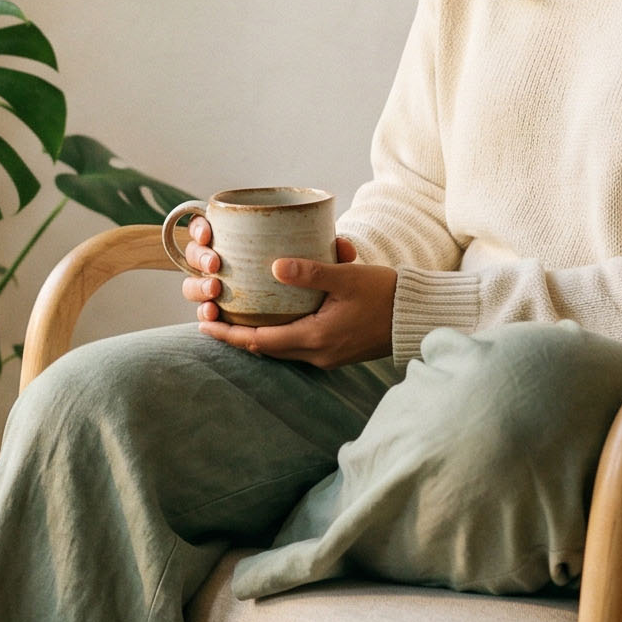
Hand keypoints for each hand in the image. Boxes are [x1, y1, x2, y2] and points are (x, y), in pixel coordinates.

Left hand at [184, 225, 396, 369]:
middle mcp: (318, 354)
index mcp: (315, 338)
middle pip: (266, 349)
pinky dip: (280, 335)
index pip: (260, 342)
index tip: (204, 326)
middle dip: (238, 336)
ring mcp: (328, 356)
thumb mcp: (346, 277)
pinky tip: (274, 319)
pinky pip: (298, 346)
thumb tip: (274, 266)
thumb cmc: (385, 293)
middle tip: (213, 319)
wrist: (416, 316)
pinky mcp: (337, 352)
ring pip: (282, 349)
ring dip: (258, 337)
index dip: (229, 335)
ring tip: (236, 319)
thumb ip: (310, 272)